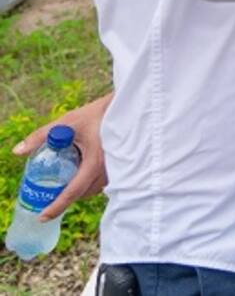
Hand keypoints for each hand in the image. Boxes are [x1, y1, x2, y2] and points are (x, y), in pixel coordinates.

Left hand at [13, 93, 111, 219]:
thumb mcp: (67, 123)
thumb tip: (18, 151)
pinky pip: (104, 182)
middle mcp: (108, 170)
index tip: (42, 217)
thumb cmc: (97, 114)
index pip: (73, 192)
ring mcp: (117, 169)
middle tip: (51, 196)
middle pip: (84, 193)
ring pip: (95, 189)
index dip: (56, 207)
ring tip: (66, 183)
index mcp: (94, 163)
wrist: (126, 107)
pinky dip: (91, 183)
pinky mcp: (121, 166)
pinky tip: (83, 172)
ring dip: (80, 190)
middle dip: (67, 198)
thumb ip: (41, 136)